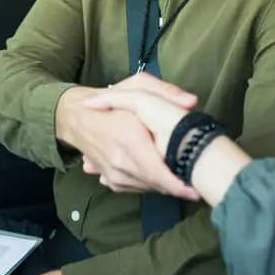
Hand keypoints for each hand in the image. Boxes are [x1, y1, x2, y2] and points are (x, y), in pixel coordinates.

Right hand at [57, 74, 196, 197]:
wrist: (76, 118)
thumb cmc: (111, 101)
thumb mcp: (138, 86)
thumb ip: (166, 92)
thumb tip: (192, 102)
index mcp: (130, 138)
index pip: (158, 172)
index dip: (179, 184)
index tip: (197, 189)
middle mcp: (120, 160)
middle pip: (156, 183)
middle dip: (178, 186)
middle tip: (196, 184)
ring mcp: (114, 173)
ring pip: (148, 188)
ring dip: (166, 186)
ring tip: (182, 179)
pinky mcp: (111, 180)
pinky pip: (136, 189)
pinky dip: (151, 185)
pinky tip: (160, 176)